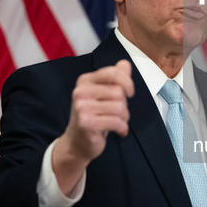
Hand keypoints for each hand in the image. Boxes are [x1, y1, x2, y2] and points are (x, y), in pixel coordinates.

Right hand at [52, 60, 133, 194]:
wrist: (77, 143)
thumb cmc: (94, 117)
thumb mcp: (104, 95)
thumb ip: (115, 78)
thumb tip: (125, 63)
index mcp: (85, 81)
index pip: (113, 72)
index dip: (127, 82)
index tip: (130, 93)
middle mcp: (80, 91)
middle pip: (118, 92)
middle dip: (124, 105)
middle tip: (118, 114)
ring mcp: (81, 107)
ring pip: (119, 107)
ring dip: (124, 118)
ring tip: (118, 122)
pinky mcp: (86, 122)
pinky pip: (116, 121)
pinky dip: (123, 128)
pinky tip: (120, 131)